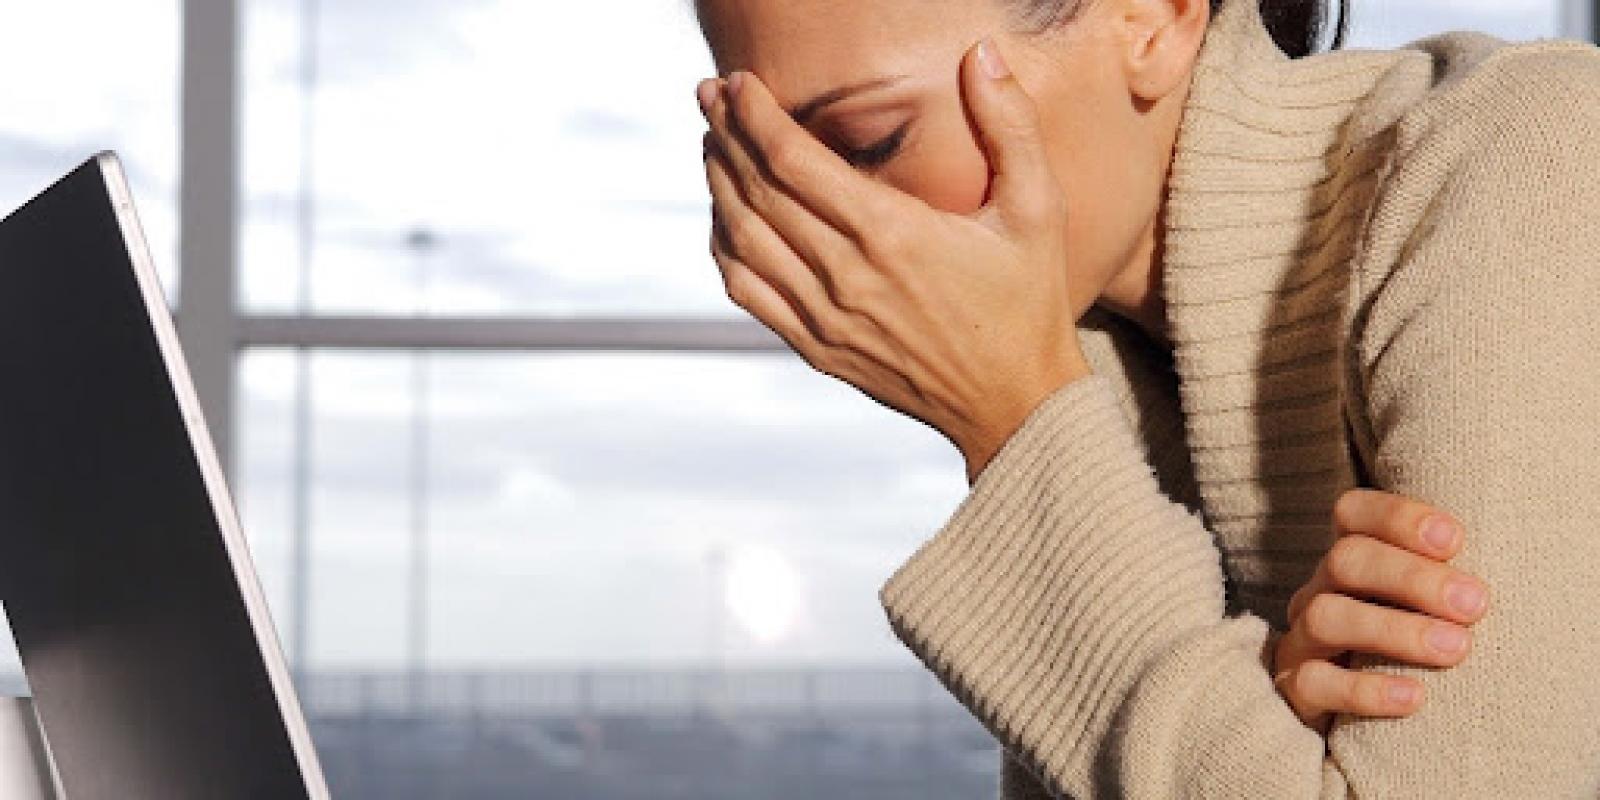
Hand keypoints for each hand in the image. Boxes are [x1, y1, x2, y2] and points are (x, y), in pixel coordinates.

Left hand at [695, 38, 1091, 482]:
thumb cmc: (1029, 304)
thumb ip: (1010, 123)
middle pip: (757, 190)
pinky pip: (749, 291)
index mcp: (892, 233)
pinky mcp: (817, 348)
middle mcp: (847, 276)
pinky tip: (725, 218)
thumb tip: (979, 53)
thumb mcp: (1037, 208)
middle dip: (726, 135)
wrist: (1017, 406)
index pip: (793, 159)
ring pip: (743, 239)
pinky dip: (725, 247)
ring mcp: (825, 317)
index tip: (739, 82)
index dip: (754, 114)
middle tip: (710, 96)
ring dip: (718, 185)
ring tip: (711, 144)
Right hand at [1271, 488, 1491, 734]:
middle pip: (1345, 560)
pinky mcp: (1294, 690)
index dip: (1398, 517)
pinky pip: (1315, 683)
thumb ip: (1443, 585)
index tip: (1455, 541)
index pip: (1353, 514)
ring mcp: (1301, 642)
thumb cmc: (1405, 653)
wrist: (1351, 722)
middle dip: (1412, 577)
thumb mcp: (1420, 608)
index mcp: (1348, 564)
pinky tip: (1414, 697)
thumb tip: (1498, 578)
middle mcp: (1317, 593)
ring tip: (1456, 649)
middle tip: (1475, 605)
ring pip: (1327, 616)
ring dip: (1395, 629)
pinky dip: (1365, 689)